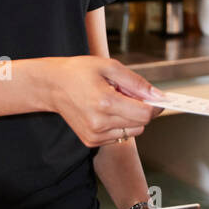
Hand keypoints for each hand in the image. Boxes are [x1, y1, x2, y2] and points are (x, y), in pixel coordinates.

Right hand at [46, 56, 161, 148]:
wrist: (52, 86)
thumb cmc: (78, 72)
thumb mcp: (109, 66)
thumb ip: (136, 82)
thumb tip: (157, 95)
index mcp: (105, 102)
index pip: (144, 113)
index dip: (155, 106)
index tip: (157, 98)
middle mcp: (100, 123)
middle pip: (141, 123)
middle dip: (141, 108)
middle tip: (128, 94)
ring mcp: (95, 135)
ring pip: (132, 132)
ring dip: (131, 117)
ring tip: (115, 102)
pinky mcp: (91, 141)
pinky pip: (119, 136)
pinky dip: (119, 124)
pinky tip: (106, 111)